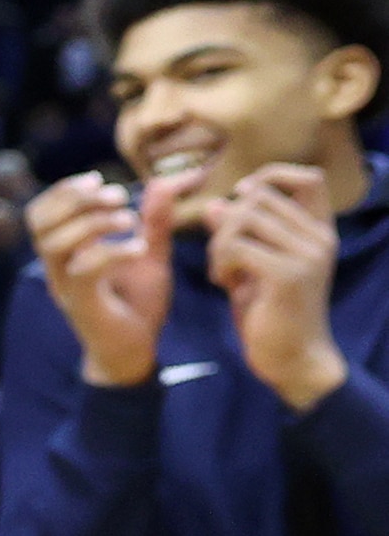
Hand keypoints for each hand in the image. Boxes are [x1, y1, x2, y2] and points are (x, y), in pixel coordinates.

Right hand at [27, 170, 198, 388]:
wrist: (134, 352)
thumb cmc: (137, 304)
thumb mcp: (150, 255)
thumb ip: (153, 222)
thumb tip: (162, 183)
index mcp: (64, 253)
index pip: (40, 212)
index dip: (63, 190)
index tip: (97, 179)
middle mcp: (56, 268)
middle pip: (39, 222)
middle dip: (75, 200)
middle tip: (116, 194)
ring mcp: (64, 287)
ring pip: (54, 244)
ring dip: (92, 223)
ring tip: (129, 219)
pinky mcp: (81, 305)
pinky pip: (84, 271)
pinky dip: (112, 252)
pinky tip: (139, 247)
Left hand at [208, 164, 348, 410]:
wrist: (292, 358)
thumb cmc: (271, 313)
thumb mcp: (251, 267)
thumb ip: (236, 234)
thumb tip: (216, 203)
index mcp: (318, 231)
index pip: (308, 178)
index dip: (269, 176)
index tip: (241, 198)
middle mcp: (319, 238)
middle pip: (259, 197)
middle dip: (226, 223)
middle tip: (223, 257)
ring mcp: (308, 255)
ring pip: (243, 218)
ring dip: (219, 245)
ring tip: (224, 273)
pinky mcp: (288, 275)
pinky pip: (236, 246)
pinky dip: (219, 263)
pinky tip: (225, 285)